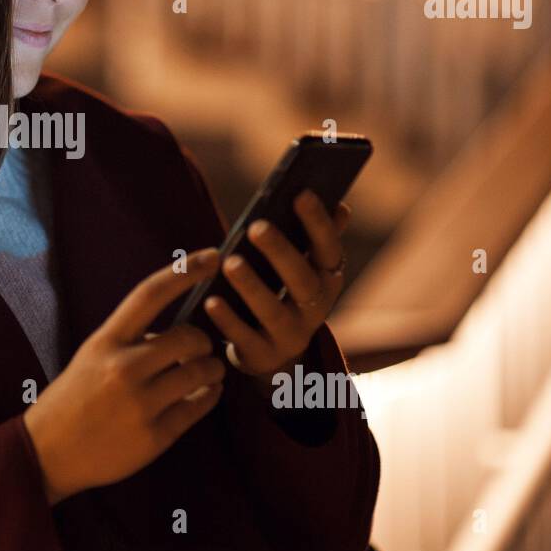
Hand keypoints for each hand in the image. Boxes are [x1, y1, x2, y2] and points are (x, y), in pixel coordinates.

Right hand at [22, 248, 226, 505]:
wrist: (48, 452)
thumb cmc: (73, 399)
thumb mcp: (92, 357)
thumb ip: (131, 342)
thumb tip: (178, 332)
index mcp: (105, 341)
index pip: (149, 294)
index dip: (183, 271)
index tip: (211, 256)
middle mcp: (123, 368)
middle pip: (188, 338)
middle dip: (202, 342)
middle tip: (198, 350)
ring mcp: (140, 404)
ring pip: (201, 373)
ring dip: (212, 370)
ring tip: (205, 374)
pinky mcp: (155, 435)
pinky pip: (200, 406)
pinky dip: (210, 396)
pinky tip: (205, 394)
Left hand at [202, 189, 351, 378]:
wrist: (272, 353)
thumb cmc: (281, 292)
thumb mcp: (302, 268)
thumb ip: (314, 239)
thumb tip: (340, 206)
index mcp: (326, 280)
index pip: (328, 250)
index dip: (319, 223)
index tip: (301, 193)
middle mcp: (314, 309)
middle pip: (302, 280)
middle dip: (281, 252)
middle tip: (257, 226)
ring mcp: (289, 336)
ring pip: (273, 312)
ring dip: (252, 286)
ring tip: (230, 262)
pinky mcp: (262, 356)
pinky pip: (244, 339)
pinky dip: (228, 320)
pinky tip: (211, 300)